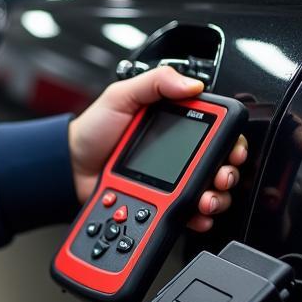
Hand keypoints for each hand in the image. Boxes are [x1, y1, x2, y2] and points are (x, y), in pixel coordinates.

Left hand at [67, 67, 247, 230]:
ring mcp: (172, 180)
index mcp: (175, 123)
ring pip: (210, 192)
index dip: (231, 142)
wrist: (70, 167)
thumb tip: (192, 84)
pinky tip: (195, 215)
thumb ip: (154, 83)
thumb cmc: (93, 130)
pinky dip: (197, 217)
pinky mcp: (162, 203)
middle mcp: (179, 153)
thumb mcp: (121, 96)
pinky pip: (188, 213)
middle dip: (228, 174)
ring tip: (206, 200)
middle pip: (220, 165)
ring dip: (216, 198)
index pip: (216, 132)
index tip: (232, 150)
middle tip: (221, 178)